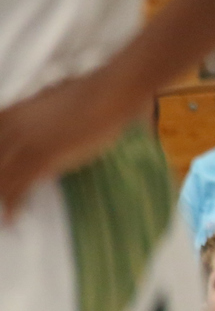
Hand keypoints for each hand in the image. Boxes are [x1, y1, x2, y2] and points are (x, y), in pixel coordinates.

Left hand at [0, 67, 148, 220]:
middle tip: (2, 195)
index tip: (1, 173)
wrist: (108, 95)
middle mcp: (11, 129)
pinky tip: (13, 219)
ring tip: (5, 214)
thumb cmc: (89, 92)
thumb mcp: (52, 97)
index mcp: (10, 114)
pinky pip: (17, 189)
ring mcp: (25, 144)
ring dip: (1, 197)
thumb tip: (42, 107)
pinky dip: (13, 207)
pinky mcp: (42, 159)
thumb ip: (37, 108)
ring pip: (0, 179)